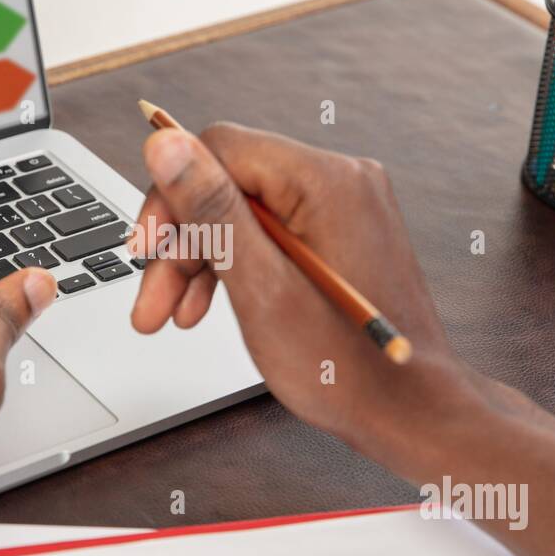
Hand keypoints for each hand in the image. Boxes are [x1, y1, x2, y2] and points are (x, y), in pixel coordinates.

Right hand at [130, 122, 478, 458]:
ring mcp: (346, 207)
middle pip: (230, 184)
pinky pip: (273, 231)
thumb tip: (165, 142)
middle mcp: (342, 181)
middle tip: (151, 300)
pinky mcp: (343, 233)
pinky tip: (208, 306)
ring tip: (170, 315)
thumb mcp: (261, 287)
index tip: (145, 250)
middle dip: (183, 242)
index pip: (220, 149)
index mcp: (327, 181)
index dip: (171, 198)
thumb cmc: (344, 367)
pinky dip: (237, 265)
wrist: (408, 412)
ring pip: (245, 212)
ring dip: (202, 260)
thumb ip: (211, 210)